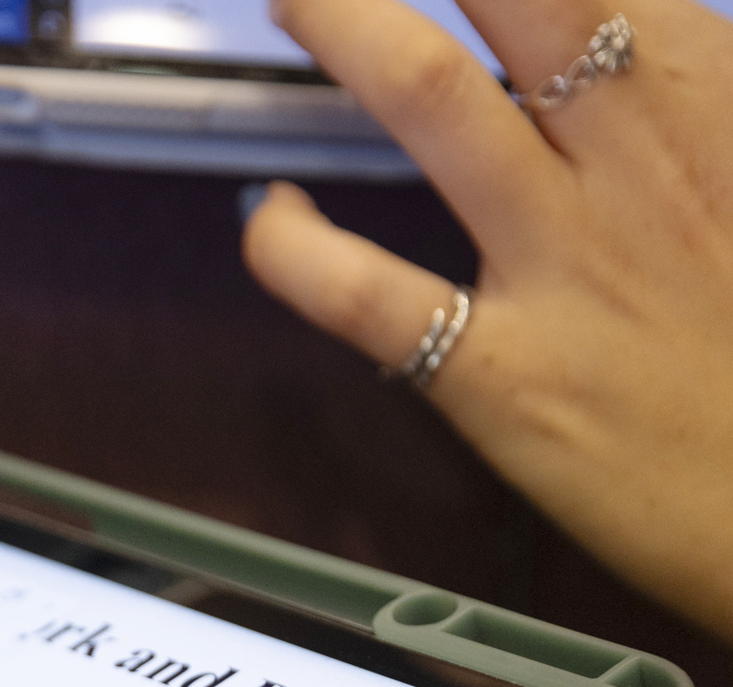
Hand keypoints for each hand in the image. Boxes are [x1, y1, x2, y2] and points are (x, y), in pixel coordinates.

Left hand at [239, 0, 732, 637]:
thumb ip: (696, 113)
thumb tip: (634, 57)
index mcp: (718, 109)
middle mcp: (643, 164)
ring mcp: (565, 264)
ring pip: (436, 95)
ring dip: (349, 26)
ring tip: (298, 2)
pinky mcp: (501, 375)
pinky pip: (361, 291)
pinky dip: (290, 243)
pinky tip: (272, 214)